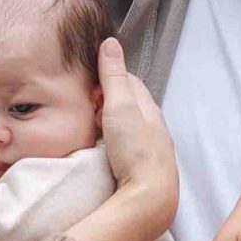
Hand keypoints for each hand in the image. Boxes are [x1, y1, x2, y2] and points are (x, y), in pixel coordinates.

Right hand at [95, 40, 177, 238]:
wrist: (150, 198)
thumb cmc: (136, 149)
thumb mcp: (121, 106)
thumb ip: (113, 76)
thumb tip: (110, 42)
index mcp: (150, 109)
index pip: (130, 82)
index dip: (109, 75)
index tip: (90, 79)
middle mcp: (154, 127)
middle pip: (129, 105)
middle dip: (108, 99)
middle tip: (86, 102)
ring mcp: (149, 149)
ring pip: (128, 127)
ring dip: (110, 122)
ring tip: (91, 124)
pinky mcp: (141, 169)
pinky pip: (125, 147)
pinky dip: (113, 141)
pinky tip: (102, 149)